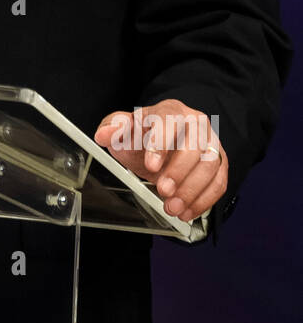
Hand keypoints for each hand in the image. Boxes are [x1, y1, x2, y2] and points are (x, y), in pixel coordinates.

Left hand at [94, 99, 227, 222]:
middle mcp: (196, 124)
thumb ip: (113, 129)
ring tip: (172, 207)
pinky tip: (187, 212)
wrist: (165, 142)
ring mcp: (211, 143)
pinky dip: (204, 201)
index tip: (150, 166)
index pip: (169, 121)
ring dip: (191, 191)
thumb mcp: (124, 130)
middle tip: (162, 191)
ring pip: (210, 166)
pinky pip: (219, 183)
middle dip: (179, 171)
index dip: (161, 143)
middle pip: (195, 145)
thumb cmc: (144, 135)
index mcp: (171, 111)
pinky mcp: (220, 163)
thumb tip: (103, 135)